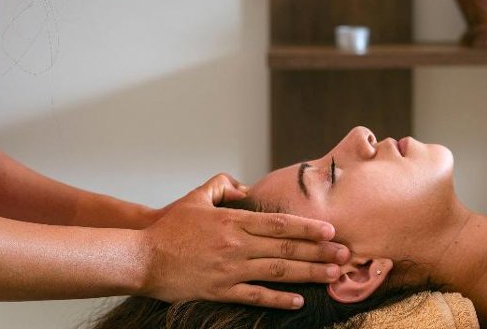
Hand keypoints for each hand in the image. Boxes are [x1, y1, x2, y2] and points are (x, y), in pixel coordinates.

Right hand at [139, 173, 349, 307]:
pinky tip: (298, 300)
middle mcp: (236, 245)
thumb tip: (243, 188)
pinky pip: (255, 296)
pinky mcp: (220, 290)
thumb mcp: (196, 197)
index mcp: (233, 221)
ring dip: (308, 273)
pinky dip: (278, 299)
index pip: (279, 223)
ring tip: (332, 274)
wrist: (141, 258)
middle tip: (344, 254)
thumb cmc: (169, 227)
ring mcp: (229, 270)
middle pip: (285, 249)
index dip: (307, 227)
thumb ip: (222, 186)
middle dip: (318, 251)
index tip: (330, 230)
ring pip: (277, 272)